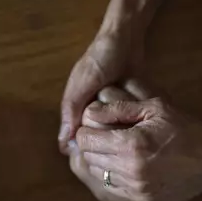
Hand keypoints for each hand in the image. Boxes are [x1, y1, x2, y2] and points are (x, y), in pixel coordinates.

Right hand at [59, 29, 143, 153]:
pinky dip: (131, 130)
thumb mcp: (82, 84)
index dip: (81, 152)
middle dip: (102, 148)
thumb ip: (72, 109)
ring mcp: (110, 112)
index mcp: (76, 110)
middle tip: (113, 156)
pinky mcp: (127, 108)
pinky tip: (137, 137)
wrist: (126, 39)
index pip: (74, 141)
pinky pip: (127, 125)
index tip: (92, 161)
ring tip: (127, 149)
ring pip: (112, 136)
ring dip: (117, 141)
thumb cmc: (99, 59)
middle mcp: (92, 114)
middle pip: (94, 141)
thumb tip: (64, 143)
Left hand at [69, 91, 201, 200]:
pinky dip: (110, 175)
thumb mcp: (155, 108)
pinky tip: (123, 165)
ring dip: (99, 160)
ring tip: (113, 149)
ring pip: (96, 173)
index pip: (85, 139)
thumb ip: (119, 108)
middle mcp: (130, 169)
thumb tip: (88, 111)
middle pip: (87, 156)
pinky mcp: (140, 198)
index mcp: (131, 144)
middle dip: (91, 144)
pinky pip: (109, 187)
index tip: (96, 124)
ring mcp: (135, 188)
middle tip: (103, 135)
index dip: (86, 129)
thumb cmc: (186, 129)